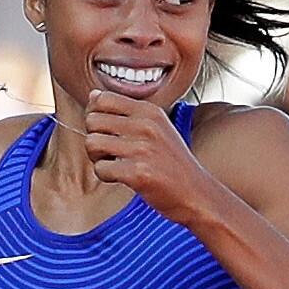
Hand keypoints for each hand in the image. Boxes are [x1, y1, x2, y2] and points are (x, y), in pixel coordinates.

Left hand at [84, 90, 208, 222]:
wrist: (196, 193)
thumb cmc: (172, 162)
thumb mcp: (156, 127)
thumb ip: (125, 111)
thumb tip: (93, 95)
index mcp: (149, 111)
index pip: (102, 98)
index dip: (95, 115)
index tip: (105, 131)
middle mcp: (146, 125)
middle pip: (92, 120)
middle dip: (94, 137)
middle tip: (108, 151)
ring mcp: (142, 149)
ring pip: (92, 143)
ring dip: (97, 158)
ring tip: (114, 164)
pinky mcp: (138, 173)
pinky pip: (100, 169)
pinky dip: (105, 176)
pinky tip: (121, 177)